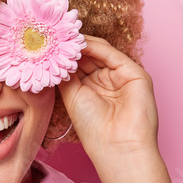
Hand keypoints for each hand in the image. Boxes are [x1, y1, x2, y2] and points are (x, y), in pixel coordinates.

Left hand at [56, 34, 159, 157]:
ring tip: (62, 36)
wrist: (118, 147)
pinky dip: (94, 46)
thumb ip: (66, 74)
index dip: (64, 54)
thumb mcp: (72, 97)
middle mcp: (107, 81)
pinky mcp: (135, 73)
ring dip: (81, 44)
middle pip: (88, 56)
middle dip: (71, 46)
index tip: (46, 44)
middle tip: (52, 35)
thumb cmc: (94, 130)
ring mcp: (122, 76)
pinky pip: (112, 54)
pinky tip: (78, 44)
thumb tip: (54, 54)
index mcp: (93, 89)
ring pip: (100, 52)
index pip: (78, 65)